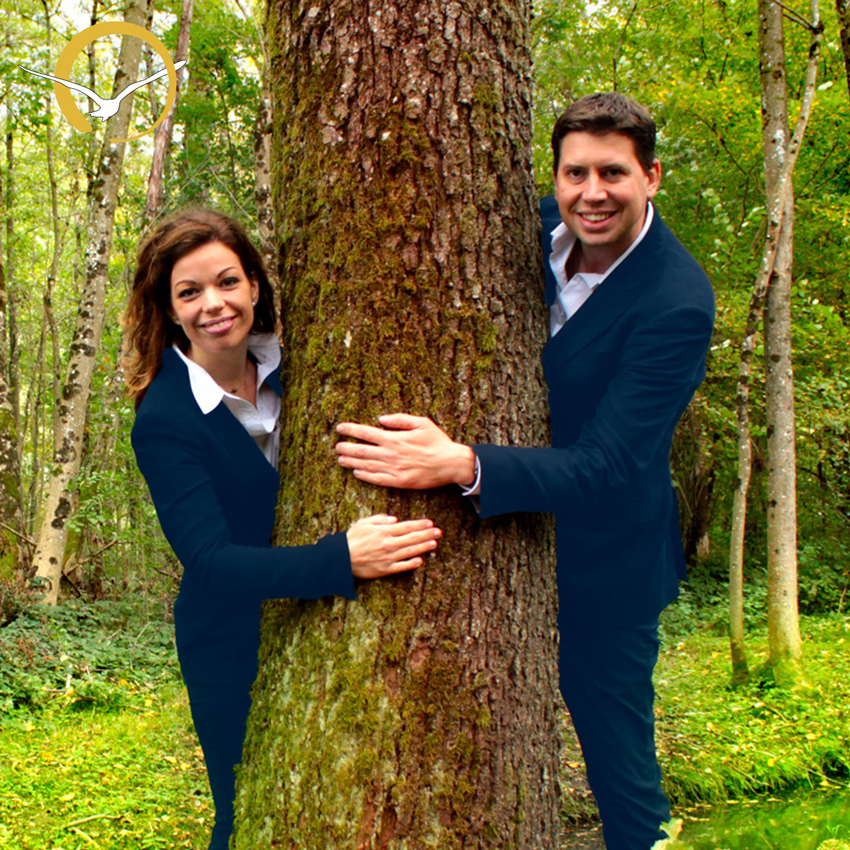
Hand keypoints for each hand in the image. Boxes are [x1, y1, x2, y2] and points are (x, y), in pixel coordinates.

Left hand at [336, 414, 475, 489]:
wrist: (450, 464)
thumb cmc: (437, 442)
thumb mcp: (421, 423)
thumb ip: (399, 419)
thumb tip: (381, 418)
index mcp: (395, 438)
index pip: (366, 433)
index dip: (351, 430)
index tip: (340, 428)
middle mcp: (391, 454)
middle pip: (361, 451)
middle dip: (346, 448)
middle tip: (336, 446)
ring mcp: (393, 469)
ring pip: (366, 466)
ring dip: (351, 462)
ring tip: (341, 460)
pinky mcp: (398, 482)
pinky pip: (376, 479)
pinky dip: (364, 476)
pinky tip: (357, 473)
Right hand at [346, 515, 441, 578]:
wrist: (341, 558)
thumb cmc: (352, 539)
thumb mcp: (363, 523)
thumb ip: (380, 519)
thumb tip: (395, 519)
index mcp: (384, 531)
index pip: (406, 527)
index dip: (420, 525)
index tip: (430, 522)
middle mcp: (389, 543)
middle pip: (412, 538)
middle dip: (427, 534)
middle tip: (439, 532)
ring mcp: (388, 557)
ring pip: (410, 551)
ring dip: (424, 547)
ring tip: (435, 543)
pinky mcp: (385, 569)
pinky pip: (401, 567)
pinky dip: (411, 564)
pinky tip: (421, 561)